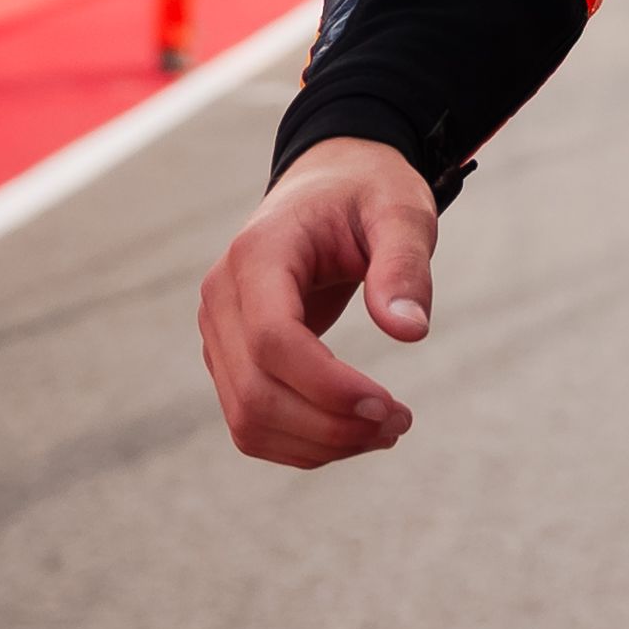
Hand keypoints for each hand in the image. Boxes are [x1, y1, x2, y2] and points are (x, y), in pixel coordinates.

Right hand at [198, 138, 438, 468]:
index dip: (326, 385)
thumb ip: (404, 263)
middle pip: (256, 392)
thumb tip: (409, 331)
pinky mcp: (231, 358)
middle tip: (401, 424)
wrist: (329, 184)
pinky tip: (354, 431)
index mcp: (258, 253)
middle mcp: (222, 296)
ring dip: (318, 444)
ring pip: (248, 419)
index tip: (389, 406)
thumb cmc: (367, 193)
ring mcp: (219, 331)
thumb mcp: (400, 210)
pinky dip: (302, 442)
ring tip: (386, 432)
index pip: (272, 340)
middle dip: (330, 425)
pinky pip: (252, 421)